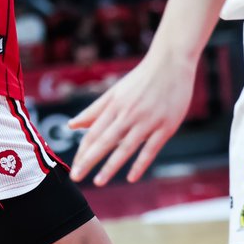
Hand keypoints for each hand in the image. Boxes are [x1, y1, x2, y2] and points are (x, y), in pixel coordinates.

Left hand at [69, 48, 194, 185]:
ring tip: (98, 182)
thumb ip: (94, 110)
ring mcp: (148, 120)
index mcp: (115, 105)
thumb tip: (71, 125)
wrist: (172, 61)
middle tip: (75, 177)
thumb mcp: (115, 91)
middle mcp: (129, 113)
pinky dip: (140, 163)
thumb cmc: (142, 78)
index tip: (74, 167)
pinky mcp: (166, 126)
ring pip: (126, 147)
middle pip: (105, 140)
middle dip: (89, 160)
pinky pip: (151, 148)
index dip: (83, 151)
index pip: (94, 132)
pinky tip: (131, 178)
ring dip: (111, 166)